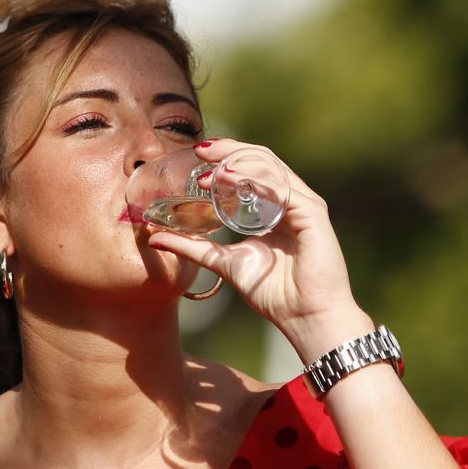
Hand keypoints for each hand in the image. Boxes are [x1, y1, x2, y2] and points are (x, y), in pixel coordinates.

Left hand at [145, 139, 373, 361]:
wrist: (304, 318)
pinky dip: (257, 179)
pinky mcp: (313, 214)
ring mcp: (304, 205)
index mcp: (274, 208)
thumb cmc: (273, 293)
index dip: (225, 159)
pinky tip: (232, 178)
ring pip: (272, 168)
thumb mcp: (224, 263)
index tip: (197, 157)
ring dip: (240, 161)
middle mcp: (291, 202)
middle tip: (202, 150)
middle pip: (262, 161)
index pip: (252, 170)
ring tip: (213, 164)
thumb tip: (154, 237)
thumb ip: (193, 248)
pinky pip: (283, 188)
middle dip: (230, 150)